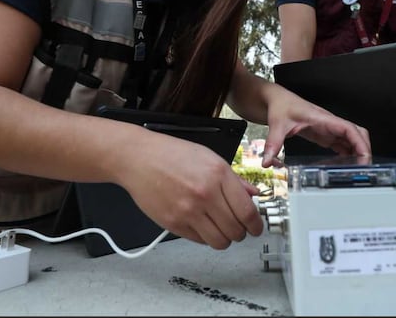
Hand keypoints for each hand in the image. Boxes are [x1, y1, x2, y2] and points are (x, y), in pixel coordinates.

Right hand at [118, 131, 263, 249]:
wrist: (139, 158)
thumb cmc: (172, 154)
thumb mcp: (209, 158)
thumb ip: (234, 179)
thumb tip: (253, 195)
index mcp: (218, 175)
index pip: (247, 212)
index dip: (256, 225)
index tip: (257, 228)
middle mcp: (205, 194)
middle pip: (236, 230)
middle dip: (241, 232)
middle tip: (238, 228)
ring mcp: (188, 211)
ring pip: (219, 241)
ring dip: (224, 239)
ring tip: (220, 229)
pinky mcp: (173, 223)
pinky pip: (199, 241)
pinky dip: (204, 237)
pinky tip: (201, 224)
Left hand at [261, 87, 370, 167]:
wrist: (276, 100)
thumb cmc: (280, 106)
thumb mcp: (277, 125)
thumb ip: (273, 143)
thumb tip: (267, 161)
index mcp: (322, 118)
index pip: (348, 128)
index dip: (360, 142)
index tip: (364, 156)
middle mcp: (329, 123)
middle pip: (356, 133)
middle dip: (364, 148)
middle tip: (365, 167)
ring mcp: (328, 129)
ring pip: (351, 139)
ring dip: (357, 152)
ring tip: (358, 170)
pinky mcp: (324, 134)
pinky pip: (341, 143)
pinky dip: (348, 153)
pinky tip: (347, 165)